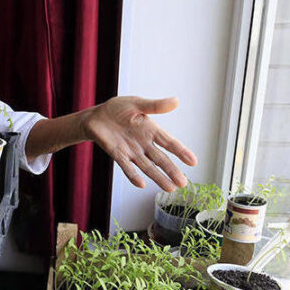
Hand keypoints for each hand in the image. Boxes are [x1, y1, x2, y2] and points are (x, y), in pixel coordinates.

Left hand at [82, 96, 196, 191]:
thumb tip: (176, 101)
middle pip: (161, 159)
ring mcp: (131, 151)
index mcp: (151, 130)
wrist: (95, 116)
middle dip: (172, 171)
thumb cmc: (117, 108)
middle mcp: (144, 144)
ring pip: (147, 167)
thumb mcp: (136, 103)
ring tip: (170, 189)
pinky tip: (141, 184)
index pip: (170, 143)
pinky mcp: (118, 155)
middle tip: (183, 184)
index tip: (193, 162)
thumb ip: (154, 106)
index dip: (181, 152)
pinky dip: (133, 175)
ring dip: (158, 178)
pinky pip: (127, 167)